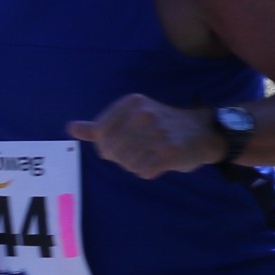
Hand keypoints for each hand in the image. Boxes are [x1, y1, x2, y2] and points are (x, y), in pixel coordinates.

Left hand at [69, 93, 220, 179]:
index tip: (125, 144)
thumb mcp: (131, 118)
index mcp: (132, 102)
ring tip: (151, 156)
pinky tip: (160, 163)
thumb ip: (101, 126)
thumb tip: (71, 128)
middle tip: (142, 152)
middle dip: (123, 157)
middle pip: (112, 150)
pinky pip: (143, 171)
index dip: (108, 146)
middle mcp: (144, 114)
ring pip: (127, 163)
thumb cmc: (162, 126)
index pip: (101, 134)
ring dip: (137, 165)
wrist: (203, 133)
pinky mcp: (170, 152)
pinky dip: (149, 172)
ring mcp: (158, 132)